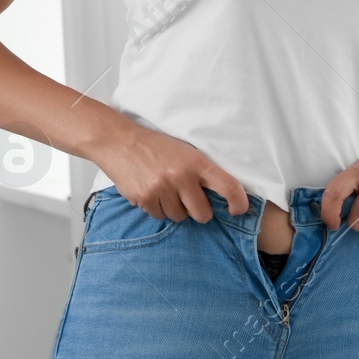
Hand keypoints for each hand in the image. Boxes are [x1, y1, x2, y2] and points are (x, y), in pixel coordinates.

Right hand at [90, 120, 249, 222]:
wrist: (120, 142)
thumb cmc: (158, 147)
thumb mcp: (187, 152)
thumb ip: (203, 172)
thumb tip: (223, 197)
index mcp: (197, 162)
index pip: (228, 186)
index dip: (238, 202)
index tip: (237, 210)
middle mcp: (182, 176)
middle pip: (202, 213)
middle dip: (199, 211)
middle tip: (192, 201)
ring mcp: (162, 189)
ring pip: (179, 217)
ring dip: (176, 209)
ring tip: (167, 191)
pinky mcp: (144, 198)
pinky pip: (159, 216)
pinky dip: (158, 209)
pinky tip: (153, 192)